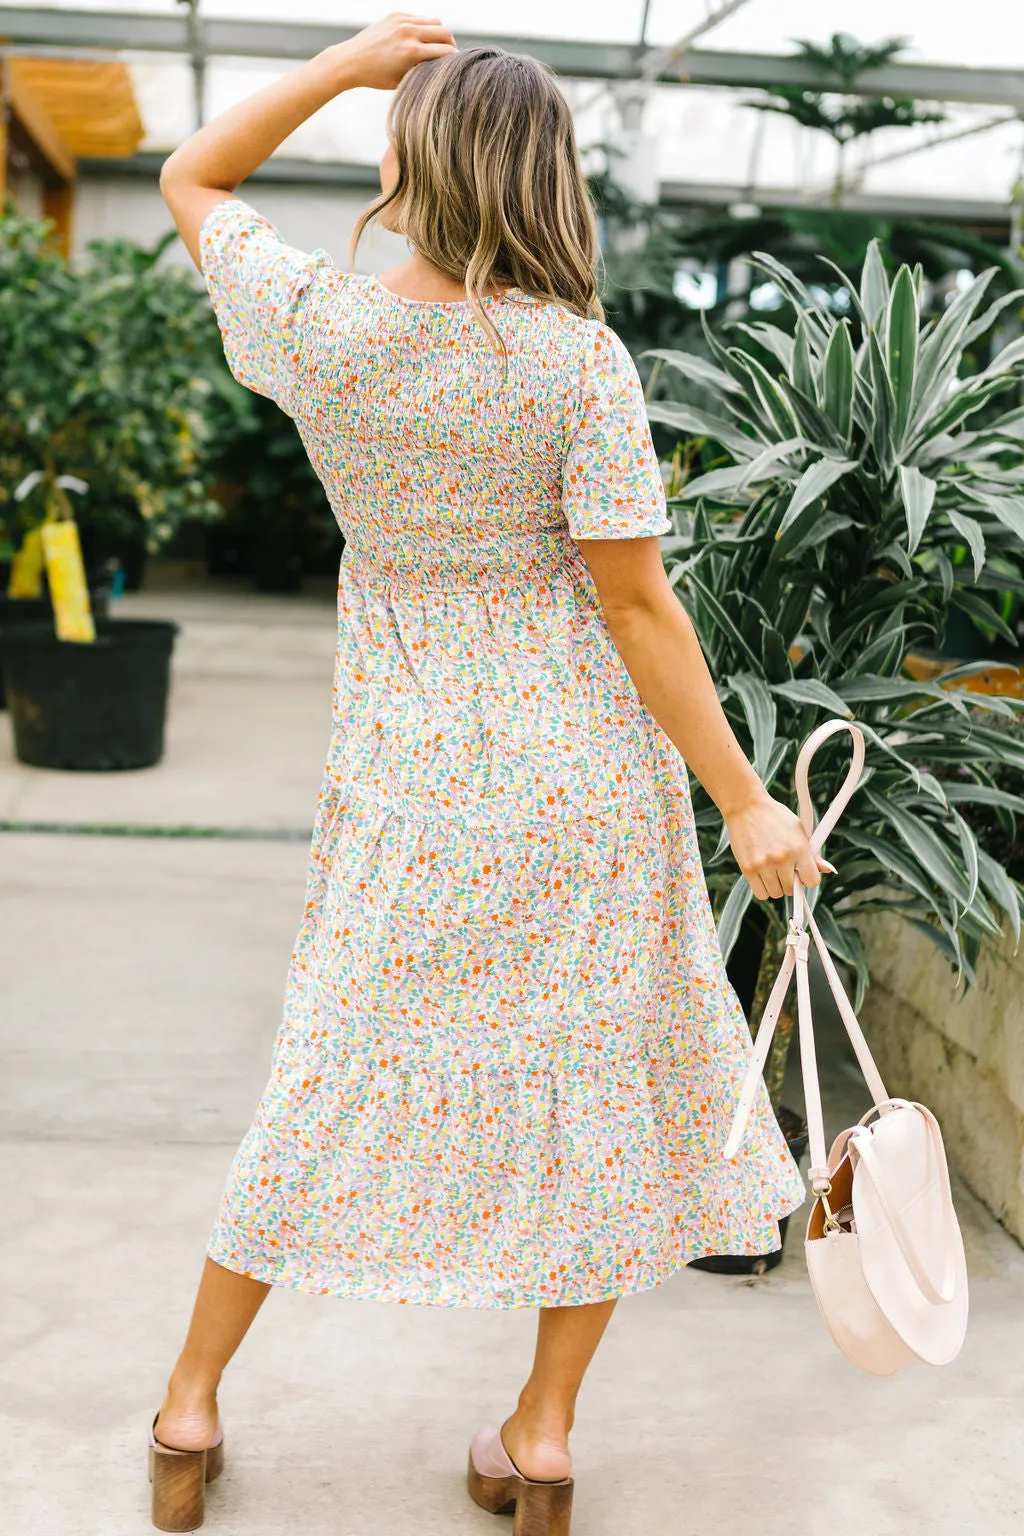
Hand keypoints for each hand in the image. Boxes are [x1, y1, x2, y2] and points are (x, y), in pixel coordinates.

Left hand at [336, 12, 456, 90]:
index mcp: (411, 52)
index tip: (456, 65)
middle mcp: (408, 33)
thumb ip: (423, 71)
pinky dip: (424, 27)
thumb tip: (441, 66)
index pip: (445, 51)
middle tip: (450, 53)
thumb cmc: (376, 77)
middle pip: (444, 32)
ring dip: (439, 33)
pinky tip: (421, 38)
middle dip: (451, 43)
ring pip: (435, 21)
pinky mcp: (395, 14)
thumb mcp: (403, 80)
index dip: (454, 59)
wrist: (351, 60)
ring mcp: (402, 21)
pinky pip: (419, 17)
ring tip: (437, 44)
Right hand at [725, 792, 832, 900]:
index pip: (812, 881)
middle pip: (792, 890)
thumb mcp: (798, 829)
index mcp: (799, 848)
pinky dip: (763, 888)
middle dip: (790, 882)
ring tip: (771, 870)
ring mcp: (764, 864)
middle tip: (784, 868)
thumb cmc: (774, 816)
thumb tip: (827, 870)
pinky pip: (760, 894)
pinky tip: (762, 875)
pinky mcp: (748, 868)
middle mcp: (783, 858)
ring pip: (776, 893)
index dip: (807, 878)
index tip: (801, 873)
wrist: (746, 806)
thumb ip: (813, 853)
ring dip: (775, 886)